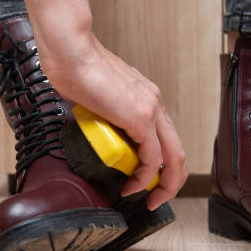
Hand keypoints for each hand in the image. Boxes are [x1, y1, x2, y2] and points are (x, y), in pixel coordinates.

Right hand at [37, 29, 188, 210]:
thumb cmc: (76, 69)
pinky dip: (146, 176)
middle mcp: (154, 103)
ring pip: (173, 157)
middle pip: (178, 151)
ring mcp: (150, 109)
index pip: (166, 138)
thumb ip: (104, 115)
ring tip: (150, 199)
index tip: (147, 179)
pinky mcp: (140, 117)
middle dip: (172, 181)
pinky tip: (133, 185)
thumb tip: (96, 132)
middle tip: (158, 198)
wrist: (71, 52)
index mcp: (146, 98)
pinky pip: (152, 157)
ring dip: (164, 184)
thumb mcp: (98, 99)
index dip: (163, 163)